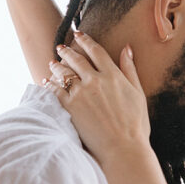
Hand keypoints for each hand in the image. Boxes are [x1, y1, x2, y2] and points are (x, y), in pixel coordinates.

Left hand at [46, 33, 150, 167]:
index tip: (79, 35)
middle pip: (76, 59)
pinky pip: (55, 90)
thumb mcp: (138, 94)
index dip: (86, 40)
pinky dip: (49, 84)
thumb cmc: (135, 126)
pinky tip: (46, 82)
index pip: (96, 50)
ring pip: (63, 72)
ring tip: (52, 63)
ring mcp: (81, 93)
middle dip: (67, 51)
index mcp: (113, 75)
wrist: (123, 148)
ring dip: (57, 66)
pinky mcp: (70, 107)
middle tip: (61, 47)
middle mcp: (95, 80)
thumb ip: (130, 70)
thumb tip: (127, 49)